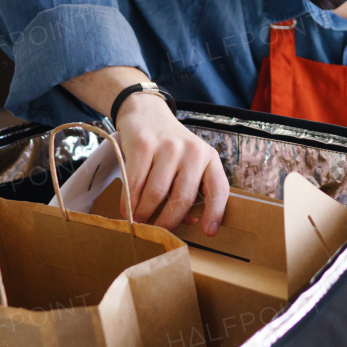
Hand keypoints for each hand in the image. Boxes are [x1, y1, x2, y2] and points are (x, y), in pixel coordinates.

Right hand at [113, 93, 228, 233]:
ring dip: (145, 214)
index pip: (218, 188)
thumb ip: (192, 189)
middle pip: (183, 198)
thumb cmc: (170, 147)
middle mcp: (193, 151)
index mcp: (209, 157)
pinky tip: (127, 210)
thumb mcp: (189, 163)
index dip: (215, 212)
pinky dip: (129, 202)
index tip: (209, 232)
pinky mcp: (144, 145)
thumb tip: (189, 222)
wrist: (147, 113)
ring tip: (139, 221)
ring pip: (157, 194)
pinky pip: (135, 183)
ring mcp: (168, 147)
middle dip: (168, 222)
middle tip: (158, 232)